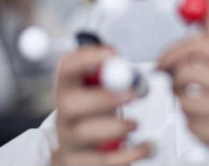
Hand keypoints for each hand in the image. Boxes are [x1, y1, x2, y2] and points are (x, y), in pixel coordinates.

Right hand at [52, 46, 151, 165]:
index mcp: (68, 88)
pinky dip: (130, 154)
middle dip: (103, 97)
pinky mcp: (78, 163)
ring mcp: (68, 140)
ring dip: (116, 126)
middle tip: (133, 94)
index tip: (111, 53)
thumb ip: (109, 73)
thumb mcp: (100, 90)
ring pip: (84, 133)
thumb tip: (118, 57)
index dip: (85, 58)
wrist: (80, 151)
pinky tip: (144, 146)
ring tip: (135, 124)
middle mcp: (63, 114)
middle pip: (70, 104)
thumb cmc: (96, 113)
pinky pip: (103, 161)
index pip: (66, 67)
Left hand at [158, 5, 208, 165]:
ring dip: (185, 107)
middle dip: (174, 81)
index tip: (163, 61)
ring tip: (201, 110)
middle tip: (178, 87)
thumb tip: (204, 8)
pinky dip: (194, 127)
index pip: (201, 44)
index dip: (174, 50)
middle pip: (187, 70)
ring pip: (185, 100)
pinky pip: (192, 125)